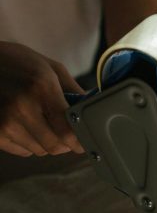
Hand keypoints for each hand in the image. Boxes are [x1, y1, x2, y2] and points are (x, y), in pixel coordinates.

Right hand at [0, 42, 84, 156]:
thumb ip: (73, 91)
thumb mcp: (49, 67)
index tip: (84, 142)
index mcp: (42, 88)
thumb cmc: (16, 62)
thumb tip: (92, 109)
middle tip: (65, 133)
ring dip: (46, 143)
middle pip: (56, 146)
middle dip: (65, 143)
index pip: (68, 132)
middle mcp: (22, 107)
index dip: (79, 141)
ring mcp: (5, 122)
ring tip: (41, 123)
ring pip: (40, 151)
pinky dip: (28, 143)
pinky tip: (24, 125)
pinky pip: (23, 151)